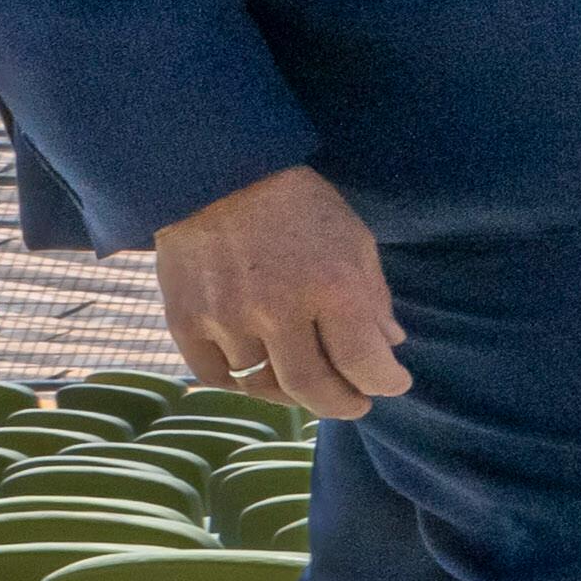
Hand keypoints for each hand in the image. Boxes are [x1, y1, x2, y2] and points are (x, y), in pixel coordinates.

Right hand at [157, 165, 410, 415]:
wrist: (216, 176)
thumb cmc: (298, 206)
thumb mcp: (353, 239)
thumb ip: (372, 297)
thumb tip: (389, 346)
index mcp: (331, 285)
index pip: (364, 362)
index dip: (385, 382)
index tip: (394, 384)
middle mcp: (278, 309)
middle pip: (312, 387)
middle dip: (342, 404)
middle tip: (355, 404)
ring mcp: (228, 319)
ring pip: (264, 385)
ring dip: (294, 394)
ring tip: (312, 388)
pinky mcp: (186, 322)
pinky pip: (217, 376)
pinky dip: (243, 383)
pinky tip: (262, 374)